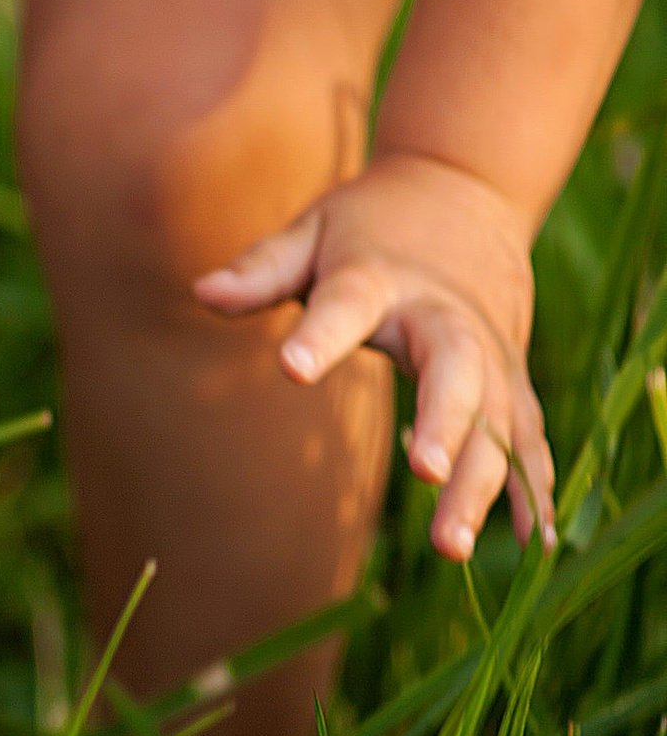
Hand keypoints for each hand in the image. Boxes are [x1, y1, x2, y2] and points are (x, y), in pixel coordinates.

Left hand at [193, 149, 554, 560]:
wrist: (466, 188)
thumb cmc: (370, 222)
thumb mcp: (312, 231)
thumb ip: (261, 269)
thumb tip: (201, 291)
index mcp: (379, 278)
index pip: (346, 305)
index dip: (319, 337)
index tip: (290, 368)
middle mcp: (445, 317)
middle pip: (454, 370)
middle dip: (445, 423)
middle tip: (424, 472)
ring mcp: (491, 350)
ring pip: (497, 418)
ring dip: (483, 482)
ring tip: (453, 546)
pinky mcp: (514, 376)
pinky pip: (529, 435)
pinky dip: (534, 486)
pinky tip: (534, 544)